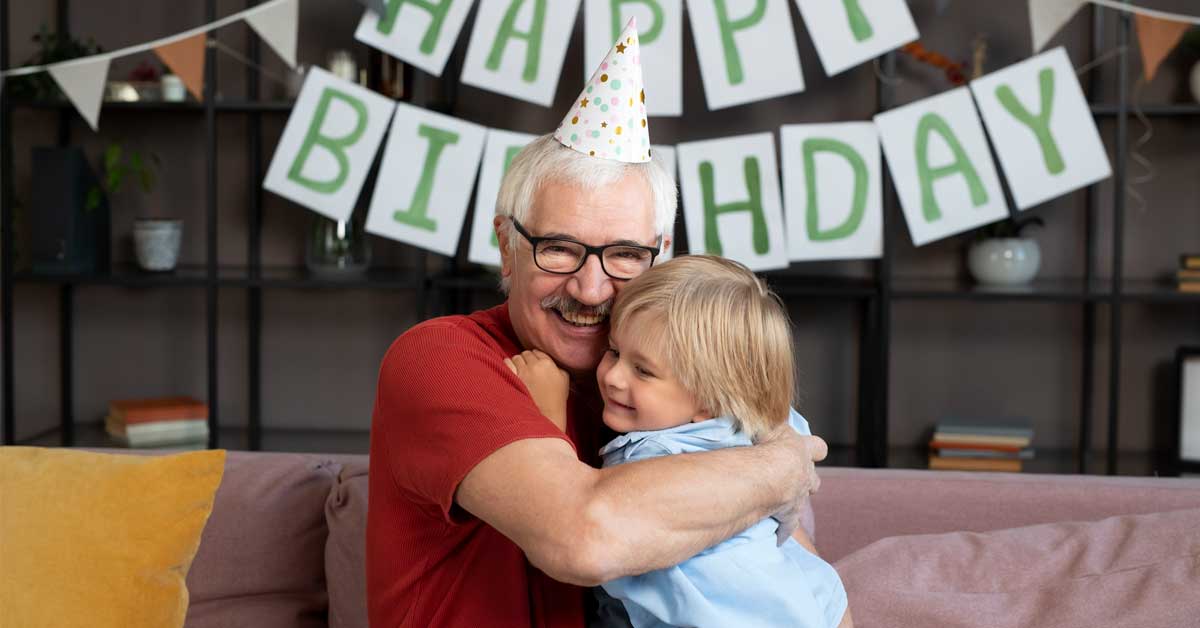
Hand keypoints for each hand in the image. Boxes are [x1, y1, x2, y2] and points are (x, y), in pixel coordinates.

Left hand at [505, 350, 569, 431]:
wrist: (547, 415)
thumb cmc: (556, 399)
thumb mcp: (564, 379)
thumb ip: (558, 366)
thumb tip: (550, 361)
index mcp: (548, 363)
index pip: (537, 352)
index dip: (536, 358)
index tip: (535, 364)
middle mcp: (535, 365)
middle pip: (526, 354)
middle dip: (526, 360)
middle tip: (528, 369)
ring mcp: (522, 372)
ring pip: (516, 357)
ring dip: (517, 362)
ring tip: (519, 370)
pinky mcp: (513, 379)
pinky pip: (506, 363)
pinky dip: (508, 364)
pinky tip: (510, 370)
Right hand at [757, 425, 826, 545]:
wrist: (762, 475)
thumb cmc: (763, 446)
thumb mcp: (768, 426)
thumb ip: (772, 426)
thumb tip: (765, 417)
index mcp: (801, 450)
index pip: (818, 447)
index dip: (814, 449)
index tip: (808, 450)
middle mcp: (804, 475)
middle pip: (814, 480)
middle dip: (806, 479)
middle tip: (790, 478)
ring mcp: (798, 497)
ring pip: (804, 502)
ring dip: (797, 501)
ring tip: (783, 501)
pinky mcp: (788, 516)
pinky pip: (788, 526)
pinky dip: (783, 530)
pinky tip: (778, 537)